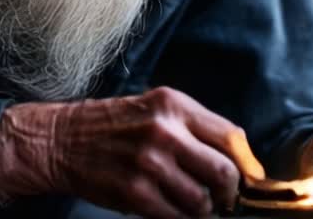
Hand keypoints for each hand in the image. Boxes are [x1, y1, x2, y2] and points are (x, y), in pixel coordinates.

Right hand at [0, 86, 264, 218]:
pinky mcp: (133, 192)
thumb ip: (194, 127)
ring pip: (202, 201)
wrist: (61, 140)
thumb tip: (239, 159)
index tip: (251, 179)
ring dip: (204, 210)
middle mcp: (164, 131)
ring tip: (196, 206)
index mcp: (174, 105)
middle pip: (224, 172)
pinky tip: (172, 211)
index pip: (231, 136)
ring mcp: (148, 163)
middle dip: (231, 193)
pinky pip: (175, 216)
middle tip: (224, 199)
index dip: (248, 164)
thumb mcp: (155, 108)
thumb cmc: (113, 125)